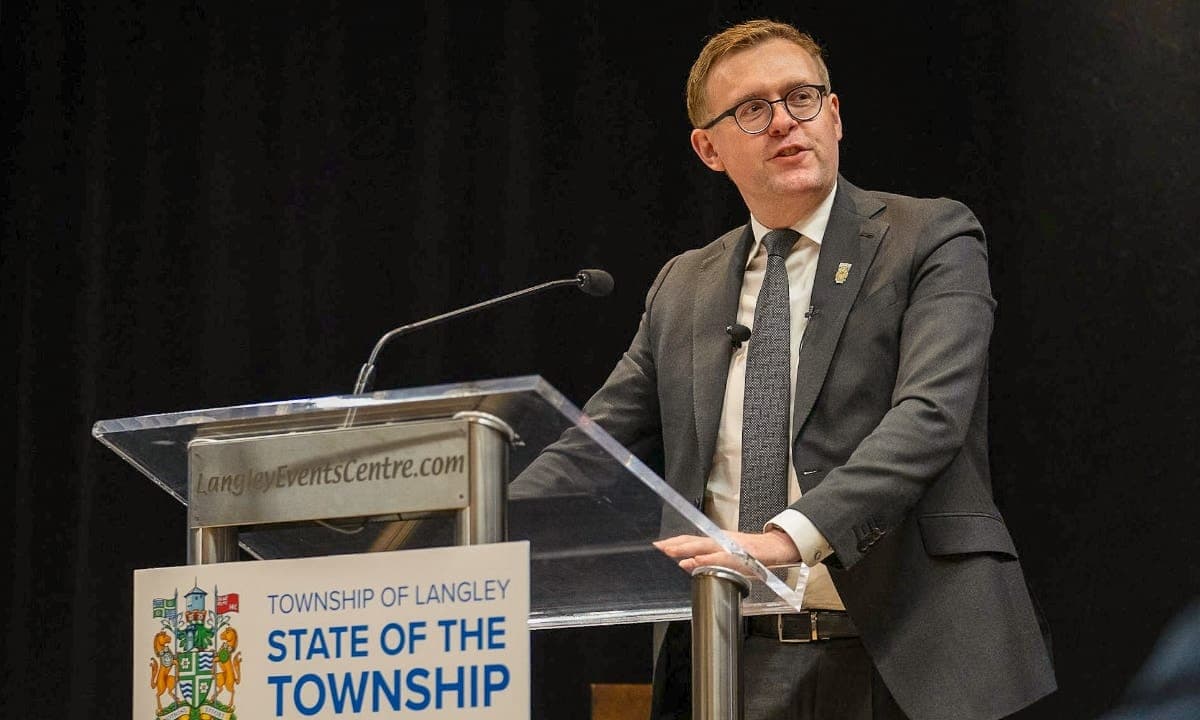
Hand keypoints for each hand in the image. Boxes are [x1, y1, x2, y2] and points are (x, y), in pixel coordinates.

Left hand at [653, 528, 800, 573]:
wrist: (776, 548)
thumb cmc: (753, 554)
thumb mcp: (728, 555)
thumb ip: (708, 559)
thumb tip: (687, 564)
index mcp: (717, 540)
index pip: (692, 539)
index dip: (676, 542)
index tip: (660, 544)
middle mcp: (722, 540)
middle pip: (695, 541)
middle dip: (677, 545)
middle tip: (661, 548)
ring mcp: (731, 546)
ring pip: (706, 547)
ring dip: (689, 550)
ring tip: (674, 554)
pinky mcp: (741, 553)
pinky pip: (723, 557)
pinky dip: (709, 559)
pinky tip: (699, 562)